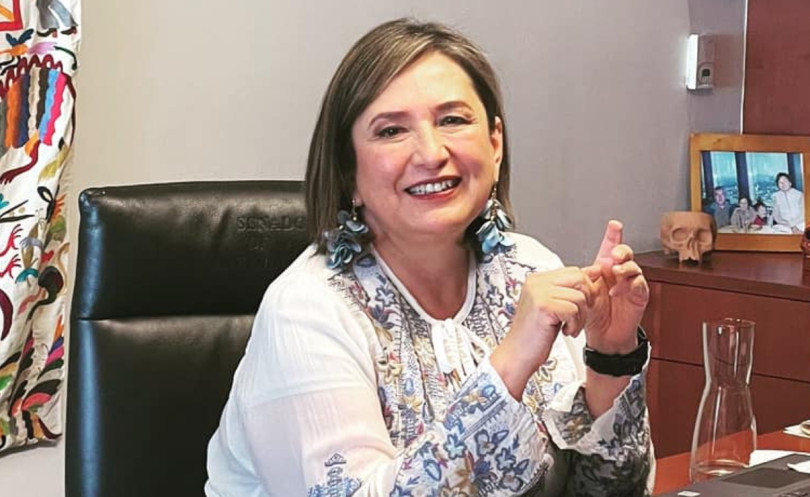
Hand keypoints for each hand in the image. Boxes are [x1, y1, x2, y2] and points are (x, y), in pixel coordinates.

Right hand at [491, 266, 596, 397]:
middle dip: (585, 301)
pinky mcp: (543, 305)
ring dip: (580, 317)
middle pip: (579, 278)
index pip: (573, 271)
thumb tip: (594, 271)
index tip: (581, 306)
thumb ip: (571, 289)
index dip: (584, 290)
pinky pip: (574, 309)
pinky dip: (574, 324)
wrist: (517, 356)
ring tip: (567, 327)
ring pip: (579, 296)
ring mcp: (538, 292)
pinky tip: (563, 331)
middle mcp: (536, 282)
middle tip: (575, 317)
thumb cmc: (534, 336)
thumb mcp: (555, 307)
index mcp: (537, 280)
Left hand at [583, 220, 648, 353]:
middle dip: (621, 250)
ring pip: (634, 267)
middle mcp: (619, 274)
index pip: (610, 248)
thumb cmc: (594, 314)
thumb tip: (582, 269)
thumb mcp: (584, 293)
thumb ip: (585, 279)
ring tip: (616, 272)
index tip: (614, 224)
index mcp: (605, 269)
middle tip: (614, 254)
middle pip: (625, 253)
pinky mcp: (639, 296)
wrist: (604, 336)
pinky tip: (617, 291)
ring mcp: (630, 284)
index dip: (613, 235)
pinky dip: (629, 285)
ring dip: (625, 267)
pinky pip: (639, 285)